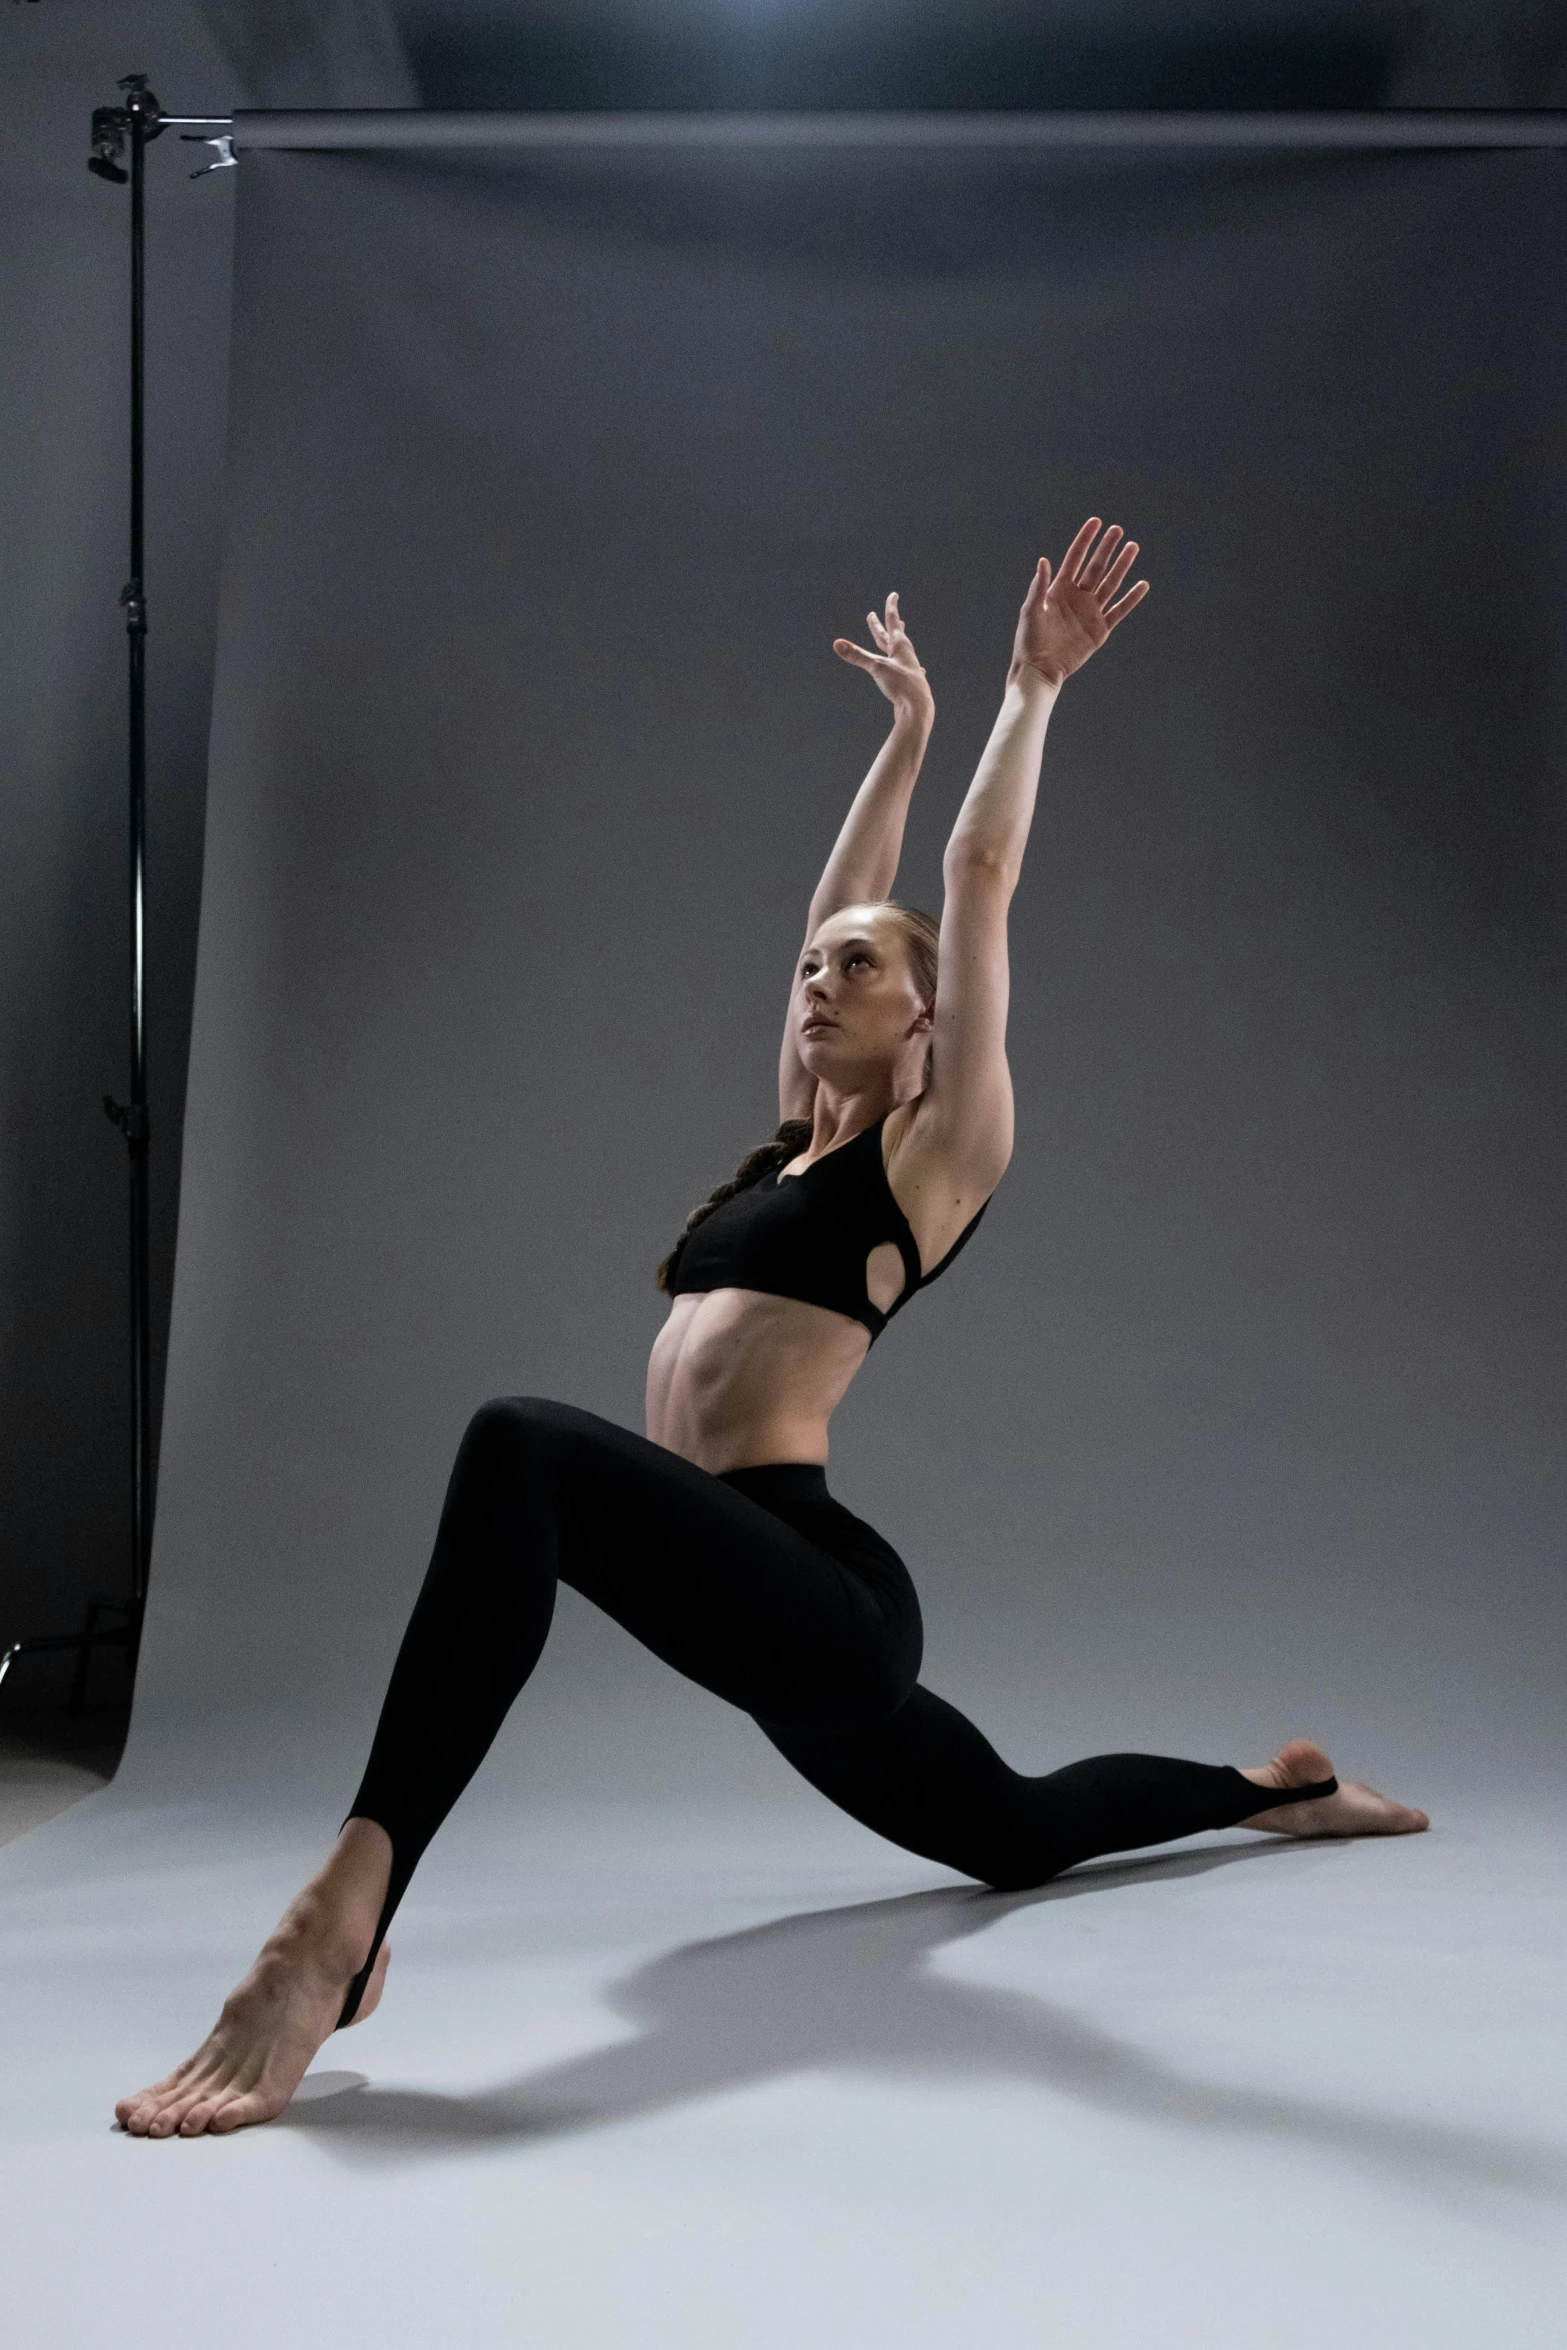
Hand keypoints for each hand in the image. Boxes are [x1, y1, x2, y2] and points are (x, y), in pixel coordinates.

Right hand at [833, 592, 933, 724]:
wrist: (918, 708)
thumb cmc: (900, 685)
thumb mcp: (877, 668)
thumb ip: (857, 655)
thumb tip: (837, 643)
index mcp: (900, 645)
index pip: (893, 621)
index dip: (891, 607)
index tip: (894, 595)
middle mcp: (905, 654)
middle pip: (892, 635)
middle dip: (883, 625)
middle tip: (879, 615)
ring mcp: (907, 668)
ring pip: (898, 651)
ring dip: (893, 643)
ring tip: (897, 637)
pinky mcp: (907, 682)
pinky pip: (904, 669)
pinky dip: (904, 665)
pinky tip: (918, 669)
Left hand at [1010, 519, 1148, 689]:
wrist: (1039, 669)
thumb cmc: (1029, 640)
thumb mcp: (1031, 611)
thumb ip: (1039, 586)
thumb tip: (1044, 561)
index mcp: (1059, 589)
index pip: (1075, 558)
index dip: (1085, 540)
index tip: (1096, 522)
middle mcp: (1077, 597)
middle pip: (1096, 567)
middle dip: (1106, 548)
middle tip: (1118, 530)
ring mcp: (1090, 612)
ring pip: (1110, 584)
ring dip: (1121, 566)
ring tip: (1133, 547)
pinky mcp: (1100, 629)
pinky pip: (1119, 611)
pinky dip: (1131, 599)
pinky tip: (1142, 585)